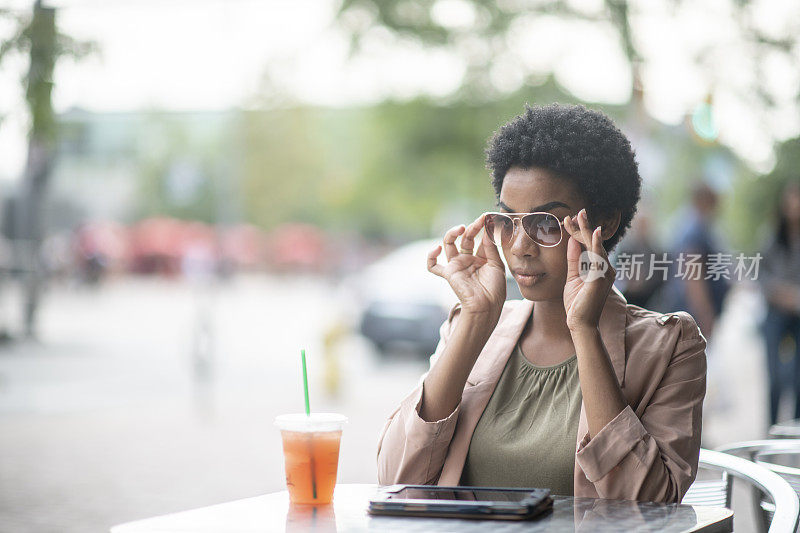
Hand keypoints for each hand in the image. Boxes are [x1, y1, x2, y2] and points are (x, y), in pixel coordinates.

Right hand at [427, 213, 505, 318]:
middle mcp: (468, 259)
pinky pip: (433, 266)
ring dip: (453, 233)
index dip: (483, 227)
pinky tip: (436, 249)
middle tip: (480, 220)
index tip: (488, 217)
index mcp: (481, 257)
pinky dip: (431, 257)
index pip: (480, 238)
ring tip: (461, 228)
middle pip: (466, 238)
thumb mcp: (497, 265)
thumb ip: (491, 247)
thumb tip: (487, 229)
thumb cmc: (494, 289)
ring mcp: (457, 265)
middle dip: (472, 228)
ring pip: (449, 244)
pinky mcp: (449, 273)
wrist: (487, 306)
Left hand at [562, 209, 615, 331]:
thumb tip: (571, 240)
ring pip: (596, 247)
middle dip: (584, 227)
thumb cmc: (577, 303)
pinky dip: (596, 245)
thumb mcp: (572, 277)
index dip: (578, 232)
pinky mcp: (600, 279)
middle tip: (578, 211)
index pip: (588, 245)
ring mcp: (604, 273)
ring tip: (580, 216)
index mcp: (598, 268)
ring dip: (587, 231)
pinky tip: (593, 233)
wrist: (580, 324)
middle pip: (593, 243)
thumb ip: (574, 260)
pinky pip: (598, 259)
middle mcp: (605, 268)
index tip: (568, 219)